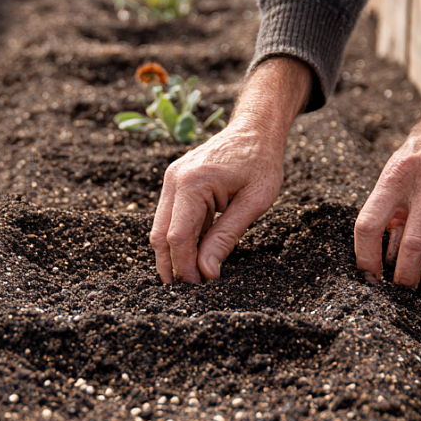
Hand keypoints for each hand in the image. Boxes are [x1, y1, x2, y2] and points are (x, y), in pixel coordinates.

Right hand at [150, 57, 310, 282]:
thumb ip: (226, 238)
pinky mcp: (175, 182)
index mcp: (192, 184)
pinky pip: (170, 216)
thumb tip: (206, 273)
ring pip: (160, 228)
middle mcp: (174, 180)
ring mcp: (171, 179)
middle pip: (160, 235)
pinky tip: (196, 252)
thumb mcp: (252, 204)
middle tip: (188, 291)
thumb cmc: (260, 163)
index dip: (185, 267)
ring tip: (191, 275)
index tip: (200, 287)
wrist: (255, 129)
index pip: (178, 237)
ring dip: (173, 253)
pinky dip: (180, 237)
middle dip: (171, 266)